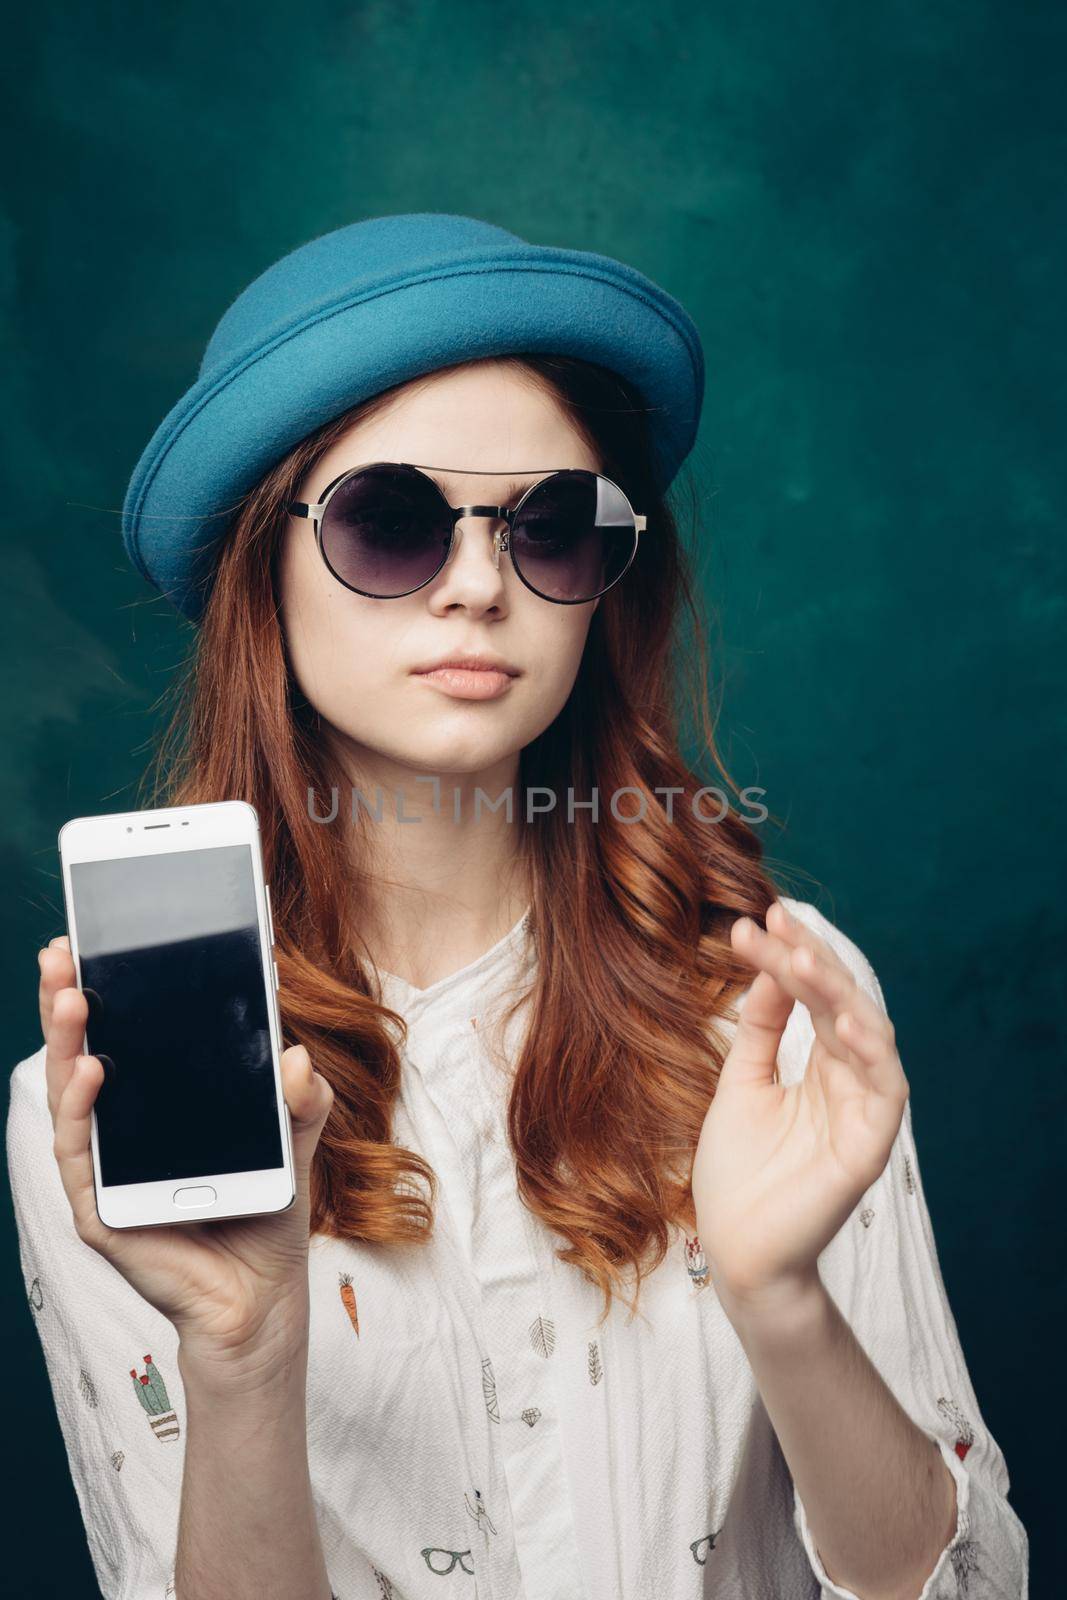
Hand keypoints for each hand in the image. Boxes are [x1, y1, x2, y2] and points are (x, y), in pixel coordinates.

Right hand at [38, 936, 333, 1368]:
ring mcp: (105, 1171)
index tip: (90, 938)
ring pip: (70, 1096)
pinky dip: (81, 1109)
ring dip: (67, 1044)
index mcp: (157, 1104)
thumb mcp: (295, 1140)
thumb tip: (297, 1055)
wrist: (262, 1299)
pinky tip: (92, 1071)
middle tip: (62, 952)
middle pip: (82, 1054)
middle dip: (67, 1000)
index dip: (102, 988)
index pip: (120, 1035)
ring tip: (72, 1000)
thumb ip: (302, 1097)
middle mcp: (121, 1132)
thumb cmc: (267, 1211)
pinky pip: (80, 1155)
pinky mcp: (101, 1213)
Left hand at [691, 901, 907, 1318]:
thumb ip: (759, 1028)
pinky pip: (886, 1091)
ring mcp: (863, 1111)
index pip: (814, 998)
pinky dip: (871, 1053)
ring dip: (836, 992)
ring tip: (801, 956)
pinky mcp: (870, 1145)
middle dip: (807, 960)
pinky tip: (846, 1022)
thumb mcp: (741, 1083)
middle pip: (840, 1005)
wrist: (735, 1249)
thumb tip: (767, 964)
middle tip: (773, 923)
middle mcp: (848, 1081)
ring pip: (868, 1034)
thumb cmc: (738, 1172)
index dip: (790, 956)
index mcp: (820, 1066)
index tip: (755, 920)